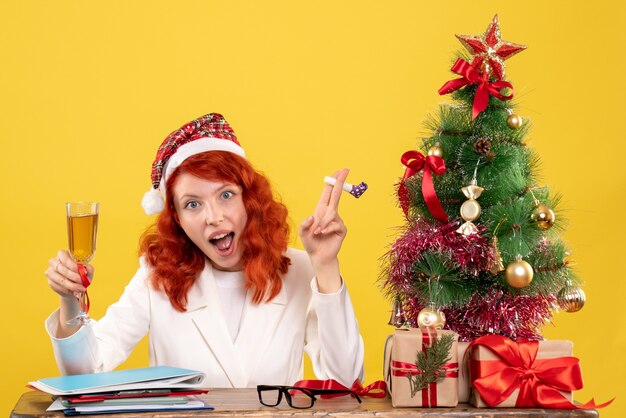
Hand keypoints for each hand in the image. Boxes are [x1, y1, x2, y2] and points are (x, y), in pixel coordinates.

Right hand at [45, 250, 93, 301]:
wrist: (74, 287)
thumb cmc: (80, 275)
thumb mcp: (87, 271)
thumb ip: (89, 269)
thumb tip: (88, 268)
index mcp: (63, 254)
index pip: (64, 257)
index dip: (72, 265)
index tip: (81, 272)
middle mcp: (54, 262)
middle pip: (61, 268)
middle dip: (73, 277)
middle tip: (83, 283)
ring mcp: (50, 272)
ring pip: (60, 279)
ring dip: (71, 285)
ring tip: (81, 289)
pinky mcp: (50, 282)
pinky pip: (58, 287)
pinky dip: (68, 290)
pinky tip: (74, 291)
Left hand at [299, 169, 348, 291]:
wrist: (319, 256)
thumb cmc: (311, 243)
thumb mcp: (303, 233)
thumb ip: (305, 224)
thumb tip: (312, 217)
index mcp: (321, 209)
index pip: (328, 192)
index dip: (333, 181)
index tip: (339, 171)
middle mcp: (330, 212)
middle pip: (336, 194)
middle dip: (340, 181)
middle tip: (346, 169)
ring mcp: (337, 220)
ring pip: (331, 214)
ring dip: (322, 223)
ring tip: (316, 232)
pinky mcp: (341, 229)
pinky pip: (334, 224)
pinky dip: (326, 229)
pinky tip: (322, 234)